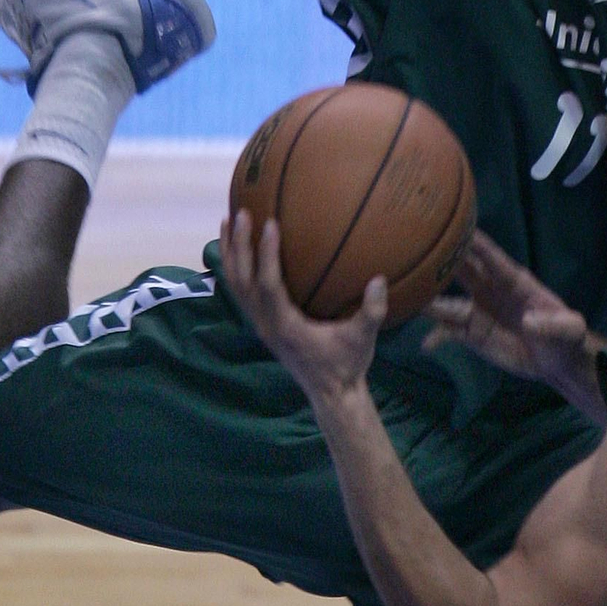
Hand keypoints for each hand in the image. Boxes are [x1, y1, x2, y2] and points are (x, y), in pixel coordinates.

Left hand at [219, 211, 384, 407]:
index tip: (270, 225)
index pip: (268, 285)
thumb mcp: (364, 338)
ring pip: (235, 285)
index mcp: (284, 326)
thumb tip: (378, 280)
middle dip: (239, 245)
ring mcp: (260, 324)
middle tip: (241, 212)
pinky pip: (242, 290)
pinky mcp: (262, 323)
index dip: (267, 255)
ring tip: (228, 221)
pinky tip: (241, 247)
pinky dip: (237, 266)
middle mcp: (264, 323)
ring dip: (230, 252)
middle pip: (241, 280)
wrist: (330, 393)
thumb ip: (372, 312)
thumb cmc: (347, 364)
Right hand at [425, 234, 593, 395]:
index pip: (493, 260)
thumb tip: (530, 322)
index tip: (457, 227)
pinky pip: (449, 332)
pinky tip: (424, 344)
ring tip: (406, 294)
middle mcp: (492, 292)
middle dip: (444, 260)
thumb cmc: (566, 337)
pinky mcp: (473, 334)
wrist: (556, 362)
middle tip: (420, 247)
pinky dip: (436, 336)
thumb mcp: (570, 330)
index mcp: (515, 283)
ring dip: (430, 299)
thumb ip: (554, 325)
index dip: (477, 244)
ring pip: (450, 302)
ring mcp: (479, 312)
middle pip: (464, 272)